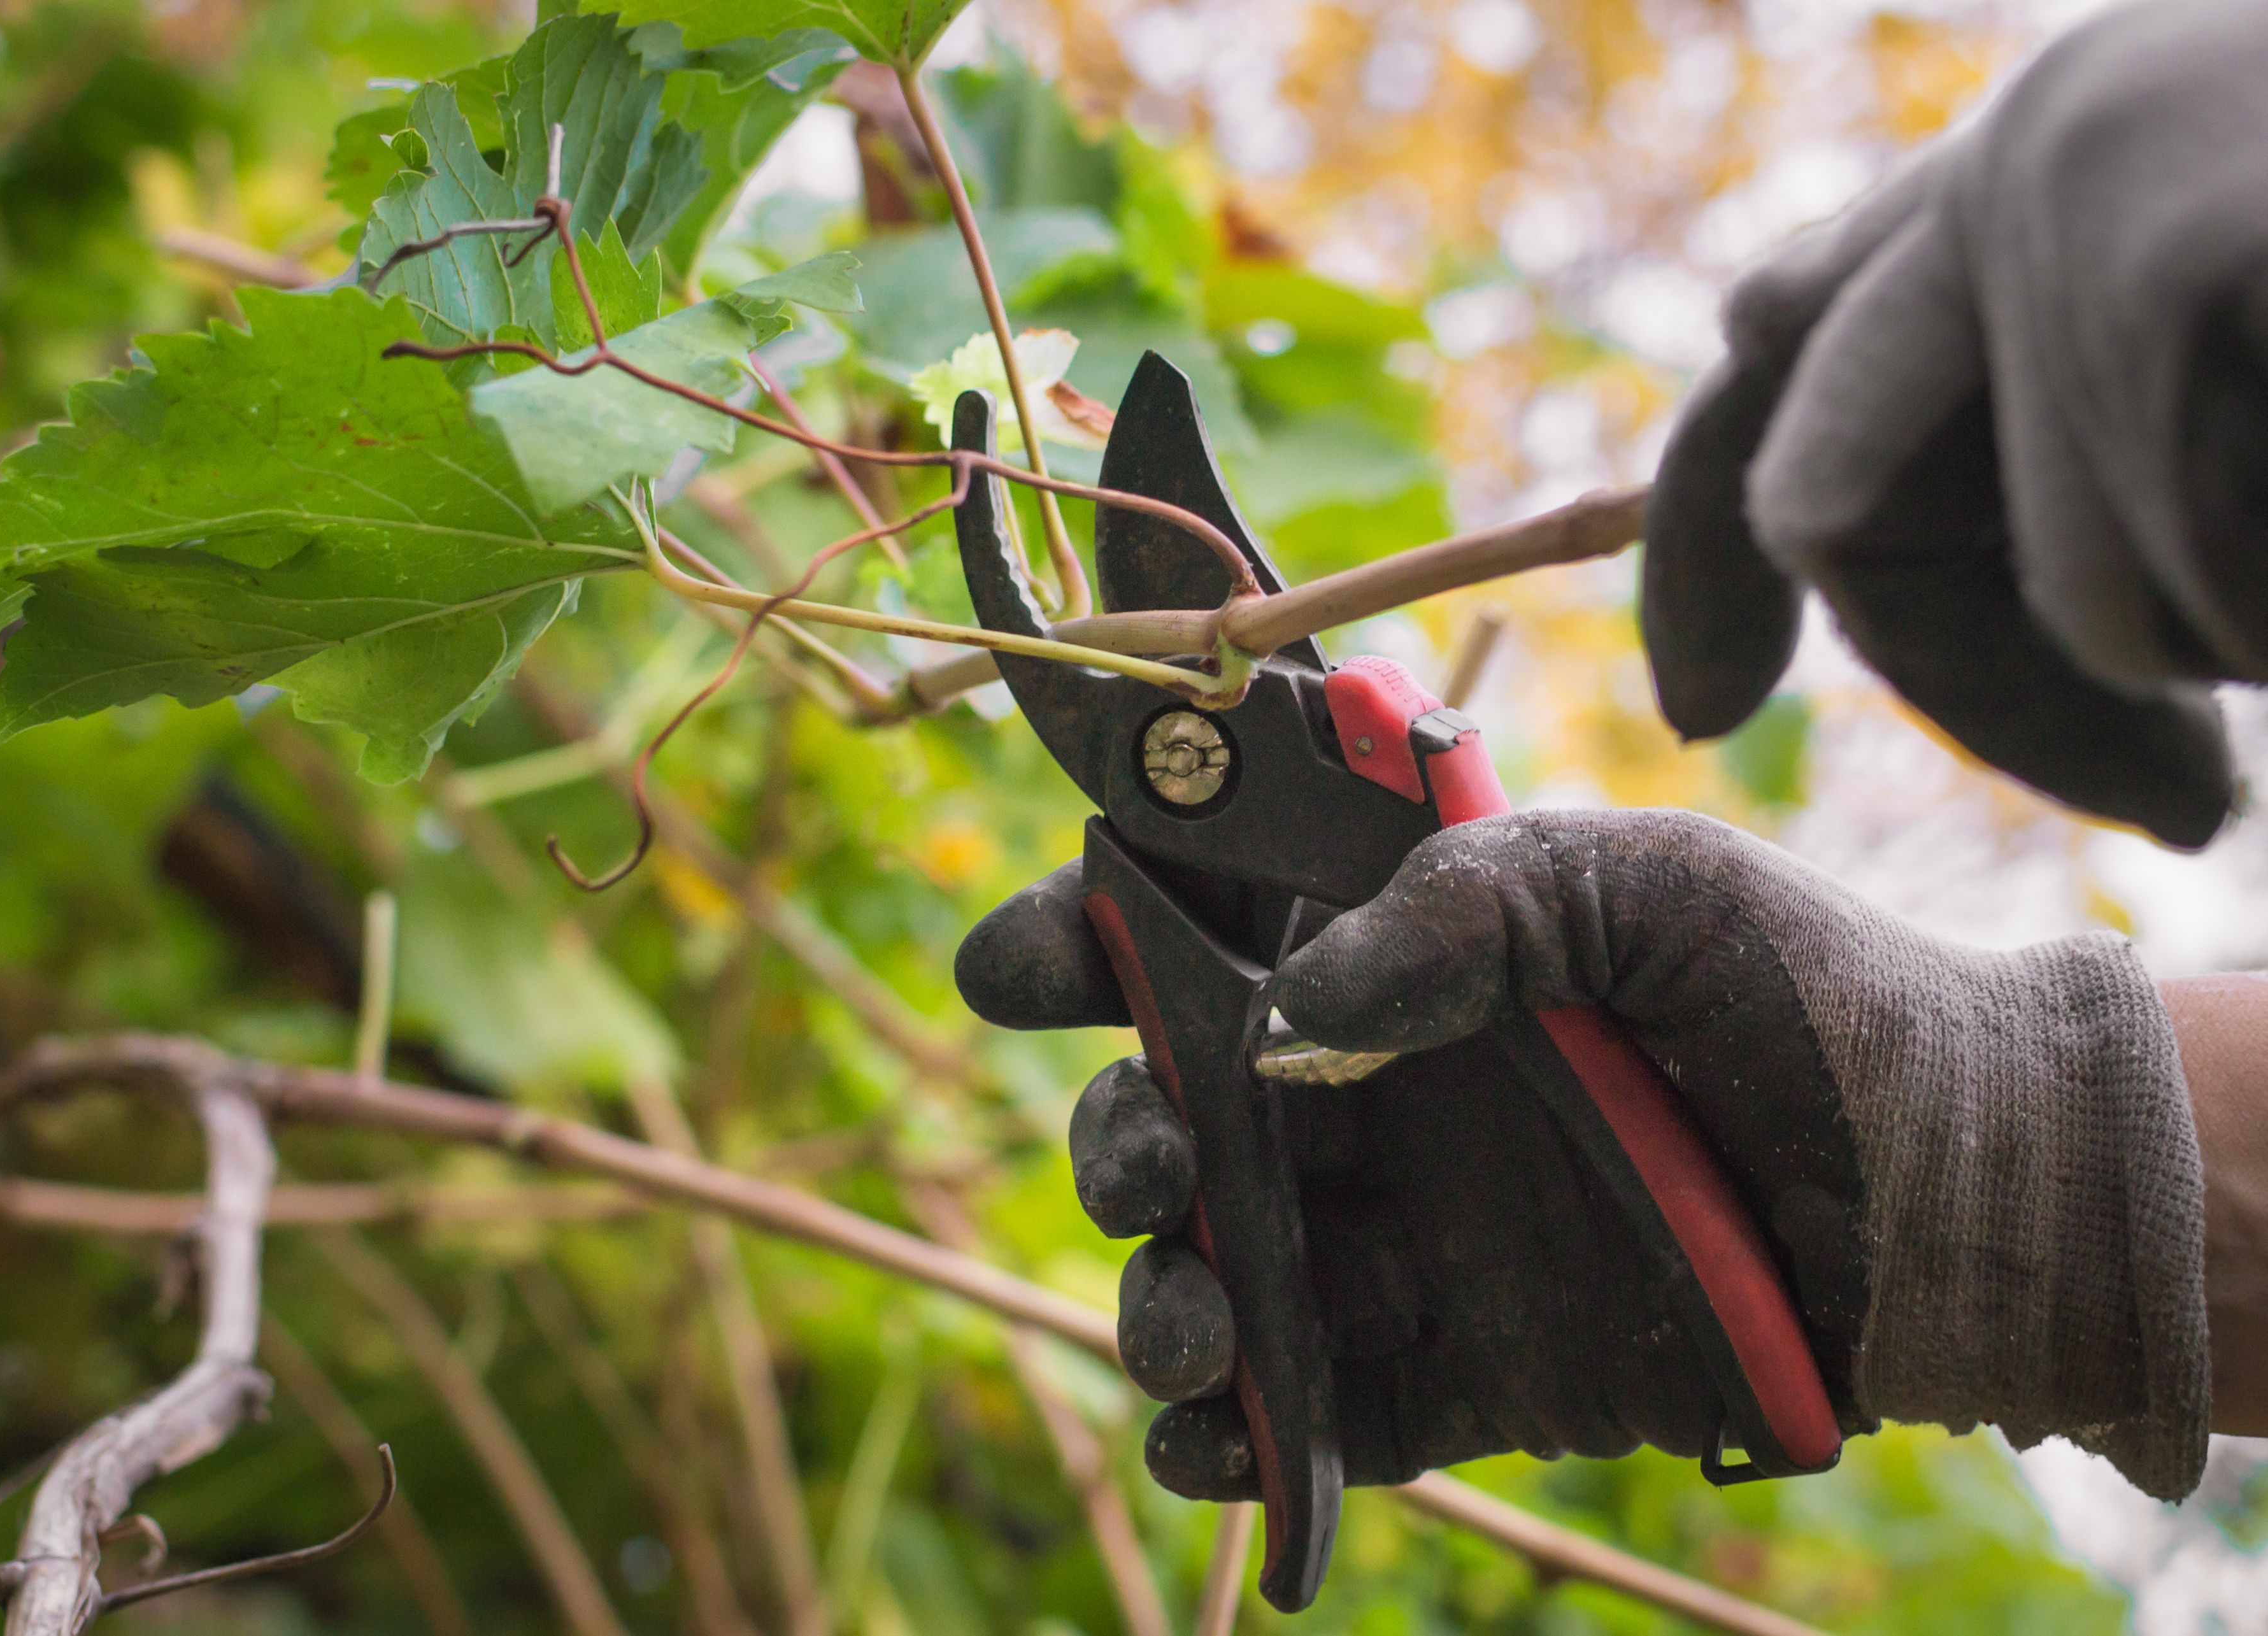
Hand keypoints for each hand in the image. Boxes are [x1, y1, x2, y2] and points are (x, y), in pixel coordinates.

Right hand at [960, 810, 2210, 1500]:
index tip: (1025, 967)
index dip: (1076, 944)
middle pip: (1161, 1116)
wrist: (1960, 1190)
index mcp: (1387, 956)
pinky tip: (1228, 1437)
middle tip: (1157, 1160)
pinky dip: (1235, 1441)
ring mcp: (1399, 1240)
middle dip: (1114, 1140)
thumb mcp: (1649, 885)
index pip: (1186, 938)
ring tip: (1196, 1326)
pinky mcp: (1450, 1376)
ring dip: (1156, 1301)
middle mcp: (1364, 1095)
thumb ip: (1465, 906)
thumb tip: (1290, 1004)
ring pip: (1207, 1276)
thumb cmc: (1808, 997)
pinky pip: (1304, 1417)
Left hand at [1643, 0, 2267, 847]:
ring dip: (2249, 641)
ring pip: (2071, 598)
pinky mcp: (2171, 262)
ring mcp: (2091, 188)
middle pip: (1833, 508)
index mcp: (2043, 170)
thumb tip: (1769, 398)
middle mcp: (2031, 150)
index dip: (1693, 542)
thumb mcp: (2220, 385)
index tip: (1700, 714)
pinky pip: (2172, 600)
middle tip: (2191, 780)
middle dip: (2000, 679)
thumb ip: (2034, 406)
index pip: (1778, 363)